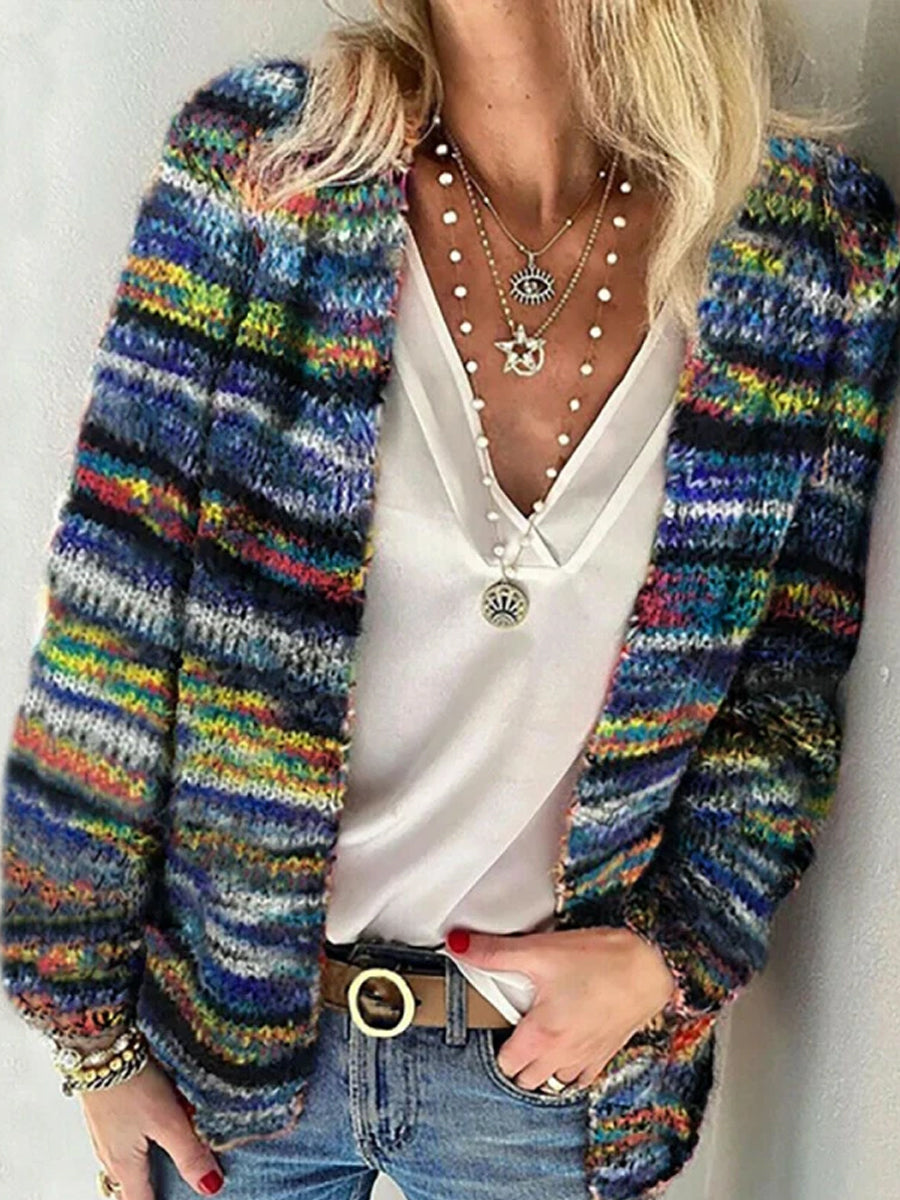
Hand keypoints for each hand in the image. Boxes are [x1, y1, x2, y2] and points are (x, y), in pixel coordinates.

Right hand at [78, 1053, 223, 1198]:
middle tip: (178, 1183)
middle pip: (131, 1186)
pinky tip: (159, 1121)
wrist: (100, 1046)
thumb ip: (189, 1154)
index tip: (181, 1198)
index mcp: (123, 1165)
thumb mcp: (168, 1121)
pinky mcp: (108, 1111)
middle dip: (154, 1188)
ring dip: (149, 1164)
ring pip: (129, 1160)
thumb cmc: (130, 1083)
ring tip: (173, 1155)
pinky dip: (143, 1140)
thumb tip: (209, 1187)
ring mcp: (105, 1132)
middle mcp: (109, 1154)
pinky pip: (126, 1138)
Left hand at [447, 925, 676, 1091]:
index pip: (505, 1064)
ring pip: (555, 1081)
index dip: (494, 1046)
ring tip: (535, 1039)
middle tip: (510, 1031)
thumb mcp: (540, 951)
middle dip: (515, 1061)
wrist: (653, 964)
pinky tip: (567, 1045)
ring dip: (542, 1068)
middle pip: (527, 1079)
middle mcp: (564, 1056)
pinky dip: (569, 1069)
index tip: (491, 1027)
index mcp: (542, 1037)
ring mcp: (588, 1058)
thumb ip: (494, 952)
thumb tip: (458, 945)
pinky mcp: (607, 1052)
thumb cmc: (602, 960)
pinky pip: (582, 1077)